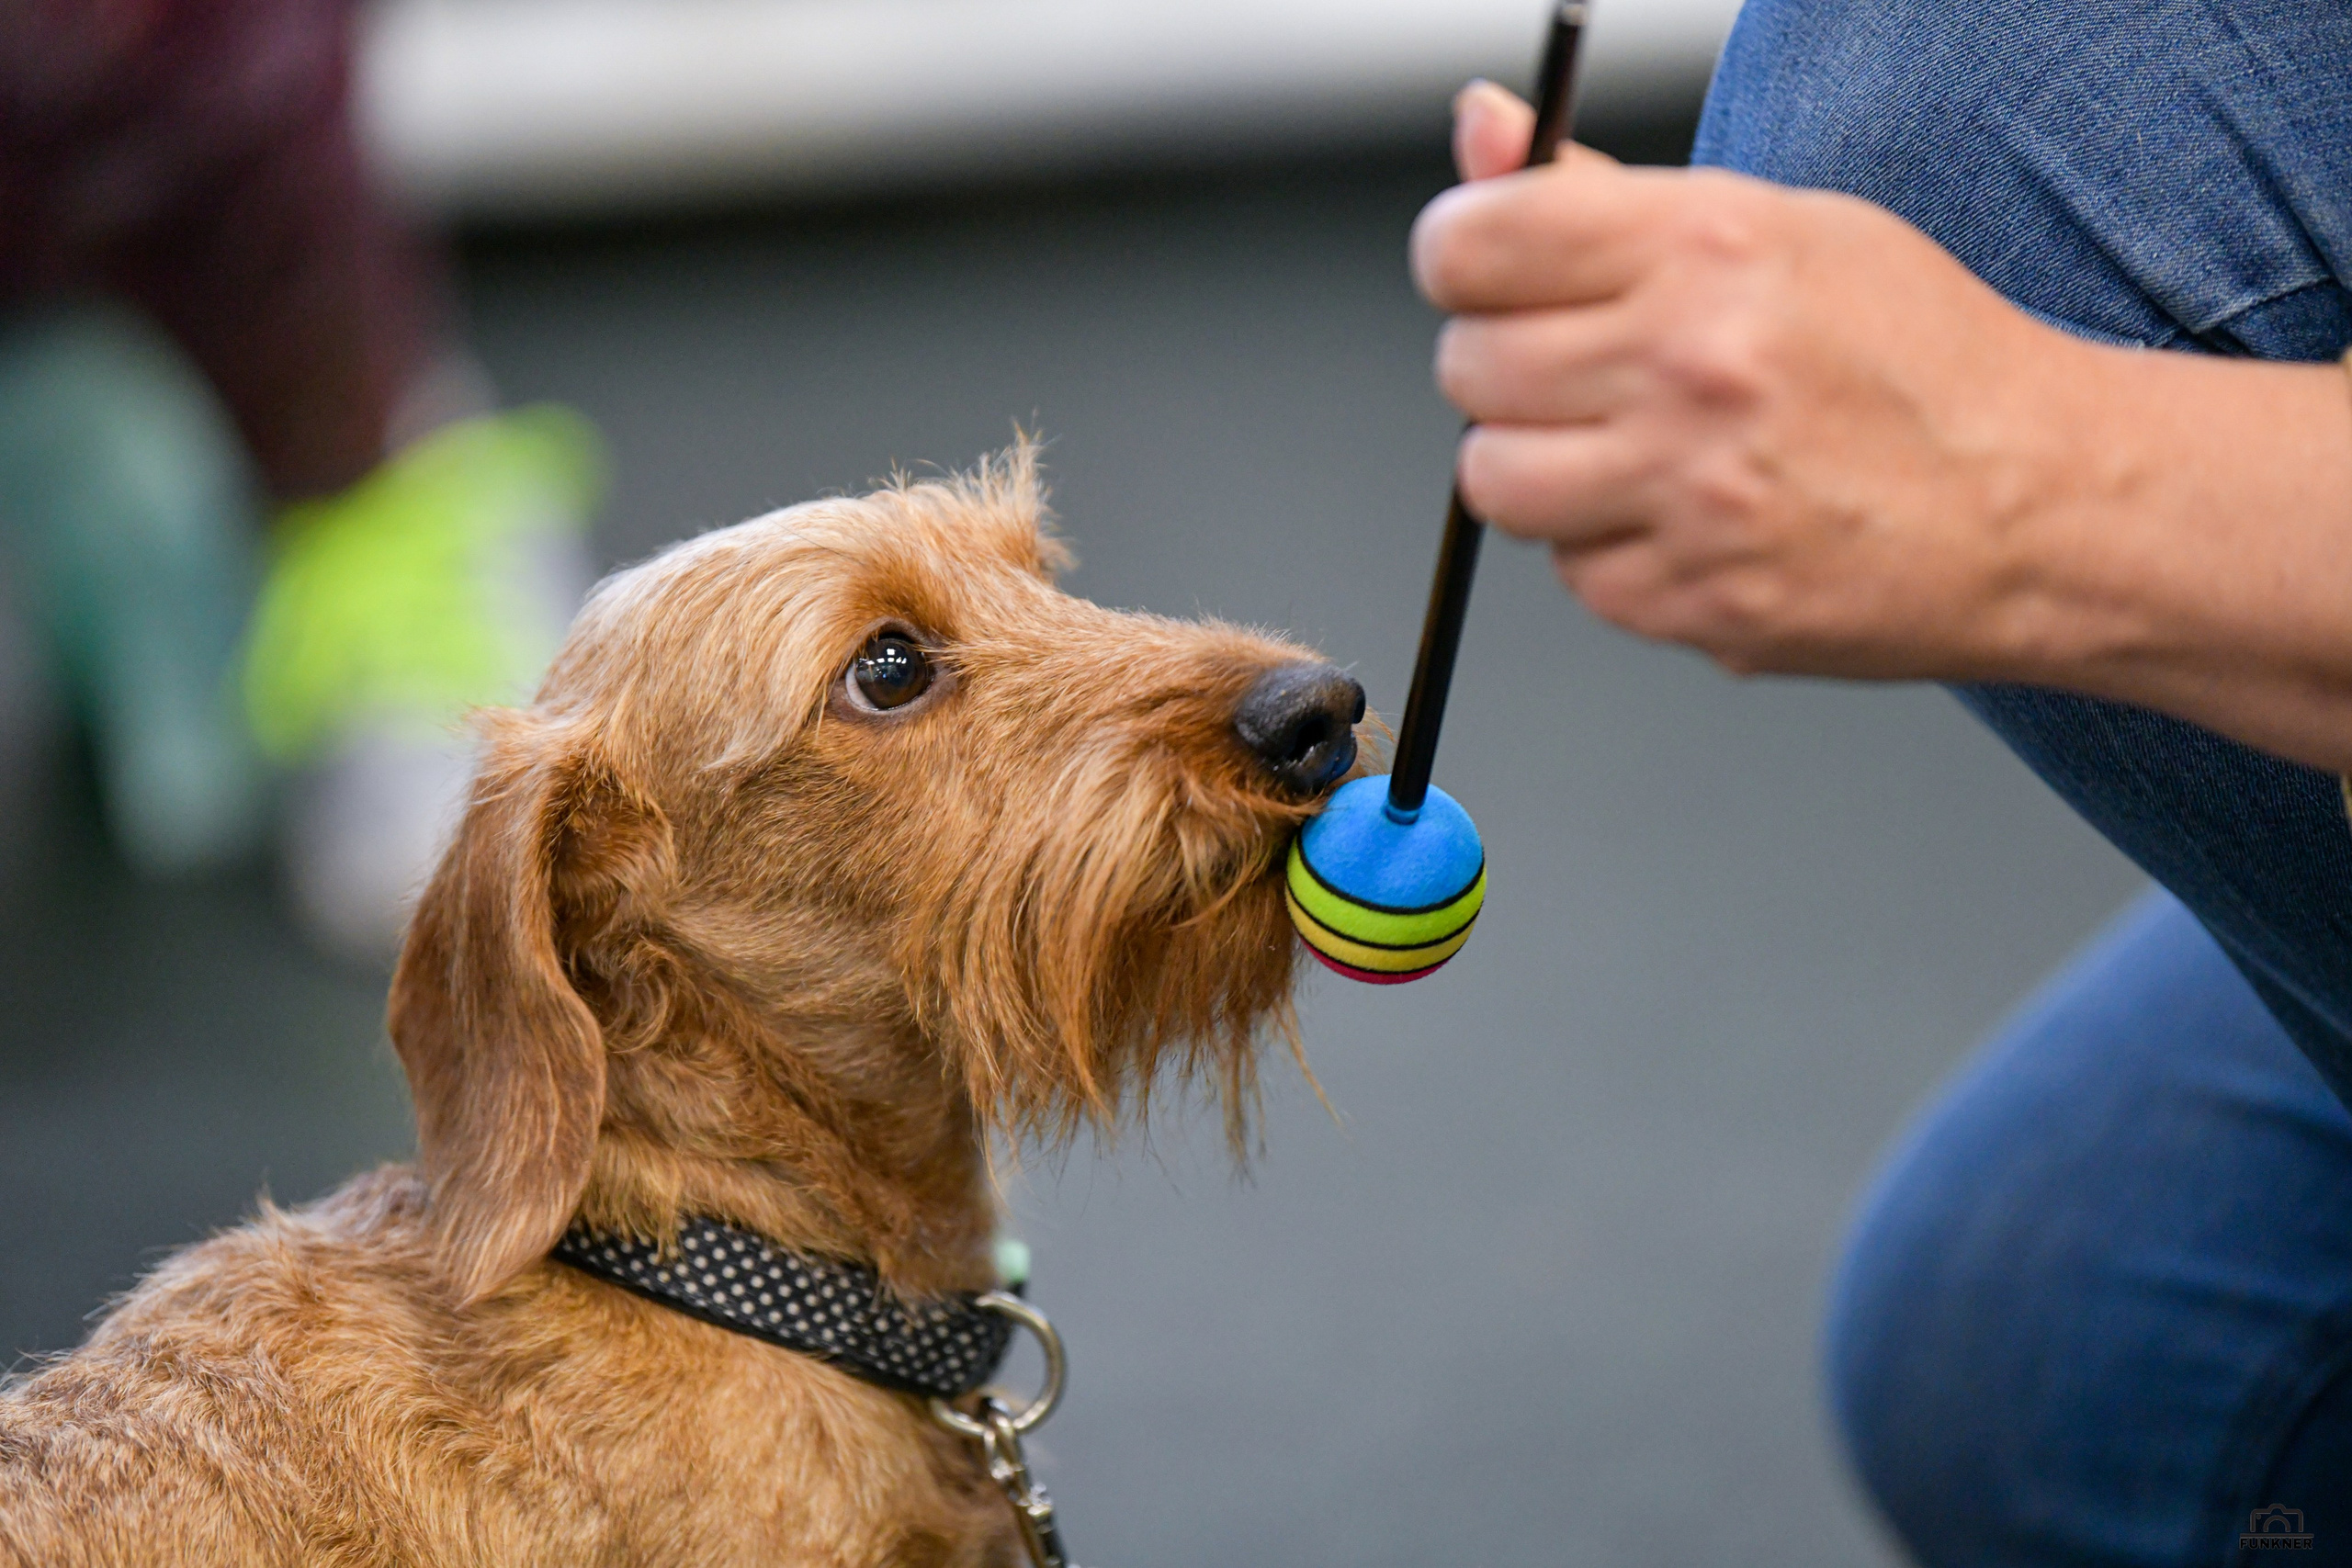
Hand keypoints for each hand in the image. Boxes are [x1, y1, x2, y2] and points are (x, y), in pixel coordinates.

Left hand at [1414, 82, 2089, 681]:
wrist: (2039, 506)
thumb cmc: (1921, 363)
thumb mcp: (1779, 230)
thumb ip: (1600, 196)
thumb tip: (1480, 130)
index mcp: (1709, 247)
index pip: (1477, 243)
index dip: (1458, 258)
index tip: (1477, 273)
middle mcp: (1691, 366)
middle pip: (1468, 368)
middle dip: (1501, 370)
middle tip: (1578, 374)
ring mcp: (1688, 492)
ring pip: (1493, 482)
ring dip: (1536, 470)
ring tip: (1624, 452)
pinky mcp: (1692, 598)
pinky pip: (1571, 573)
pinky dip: (1609, 551)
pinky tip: (1686, 521)